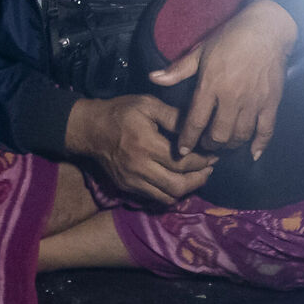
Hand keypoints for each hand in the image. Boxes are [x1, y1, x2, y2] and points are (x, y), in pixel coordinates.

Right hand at [68, 96, 217, 206]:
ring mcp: (132, 181)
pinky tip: (179, 180)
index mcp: (146, 145)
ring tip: (197, 176)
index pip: (182, 162)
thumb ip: (174, 116)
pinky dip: (171, 193)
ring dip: (187, 189)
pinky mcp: (127, 187)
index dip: (202, 161)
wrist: (89, 129)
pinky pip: (155, 198)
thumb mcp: (147, 105)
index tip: (214, 155)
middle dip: (199, 179)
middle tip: (209, 169)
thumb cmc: (120, 112)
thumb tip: (198, 126)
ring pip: (168, 197)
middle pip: (178, 186)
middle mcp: (139, 167)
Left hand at [150, 0, 296, 161]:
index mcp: (211, 85)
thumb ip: (178, 70)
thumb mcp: (201, 51)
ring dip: (230, 145)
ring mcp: (253, 102)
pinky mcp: (271, 102)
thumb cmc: (231, 38)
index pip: (195, 121)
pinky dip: (260, 144)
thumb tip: (153, 78)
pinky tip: (253, 153)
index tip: (182, 151)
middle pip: (218, 135)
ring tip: (224, 144)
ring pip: (240, 136)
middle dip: (209, 145)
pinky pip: (266, 130)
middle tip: (205, 144)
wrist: (266, 29)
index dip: (188, 140)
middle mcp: (232, 98)